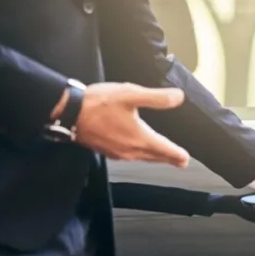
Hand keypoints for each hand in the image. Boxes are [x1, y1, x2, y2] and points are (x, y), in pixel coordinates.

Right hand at [61, 82, 190, 165]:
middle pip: (156, 158)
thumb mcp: (130, 94)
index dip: (178, 155)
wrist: (68, 113)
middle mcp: (131, 151)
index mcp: (140, 138)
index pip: (166, 151)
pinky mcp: (107, 151)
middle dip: (169, 158)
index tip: (186, 159)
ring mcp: (118, 153)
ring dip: (154, 157)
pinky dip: (139, 154)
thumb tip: (179, 97)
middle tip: (180, 161)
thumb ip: (157, 98)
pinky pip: (129, 156)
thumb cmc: (98, 103)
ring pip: (142, 158)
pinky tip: (137, 148)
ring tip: (162, 155)